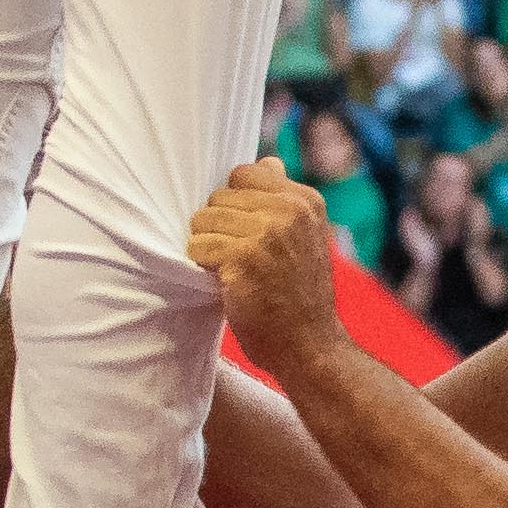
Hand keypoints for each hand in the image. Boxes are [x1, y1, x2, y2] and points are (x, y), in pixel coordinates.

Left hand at [187, 162, 356, 370]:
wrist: (311, 346)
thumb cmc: (298, 295)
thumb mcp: (303, 238)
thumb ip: (283, 199)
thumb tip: (270, 161)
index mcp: (305, 200)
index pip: (243, 174)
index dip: (235, 205)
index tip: (250, 234)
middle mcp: (290, 211)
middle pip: (218, 197)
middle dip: (221, 228)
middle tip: (243, 260)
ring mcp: (268, 232)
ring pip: (203, 219)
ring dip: (209, 248)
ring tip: (235, 271)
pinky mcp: (244, 257)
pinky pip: (197, 246)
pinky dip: (204, 266)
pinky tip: (228, 283)